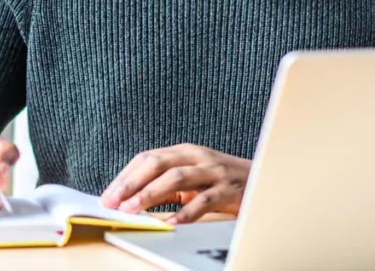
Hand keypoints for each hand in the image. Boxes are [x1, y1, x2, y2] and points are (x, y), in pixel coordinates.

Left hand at [99, 144, 251, 224]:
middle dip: (132, 183)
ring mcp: (214, 171)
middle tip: (114, 201)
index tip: (108, 195)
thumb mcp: (193, 177)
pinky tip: (172, 223)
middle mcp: (197, 156)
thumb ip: (167, 184)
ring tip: (134, 209)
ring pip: (177, 178)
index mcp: (184, 151)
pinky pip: (205, 200)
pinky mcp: (229, 189)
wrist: (266, 179)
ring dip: (151, 194)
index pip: (147, 158)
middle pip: (157, 163)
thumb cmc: (223, 181)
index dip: (125, 176)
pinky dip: (187, 212)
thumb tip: (132, 200)